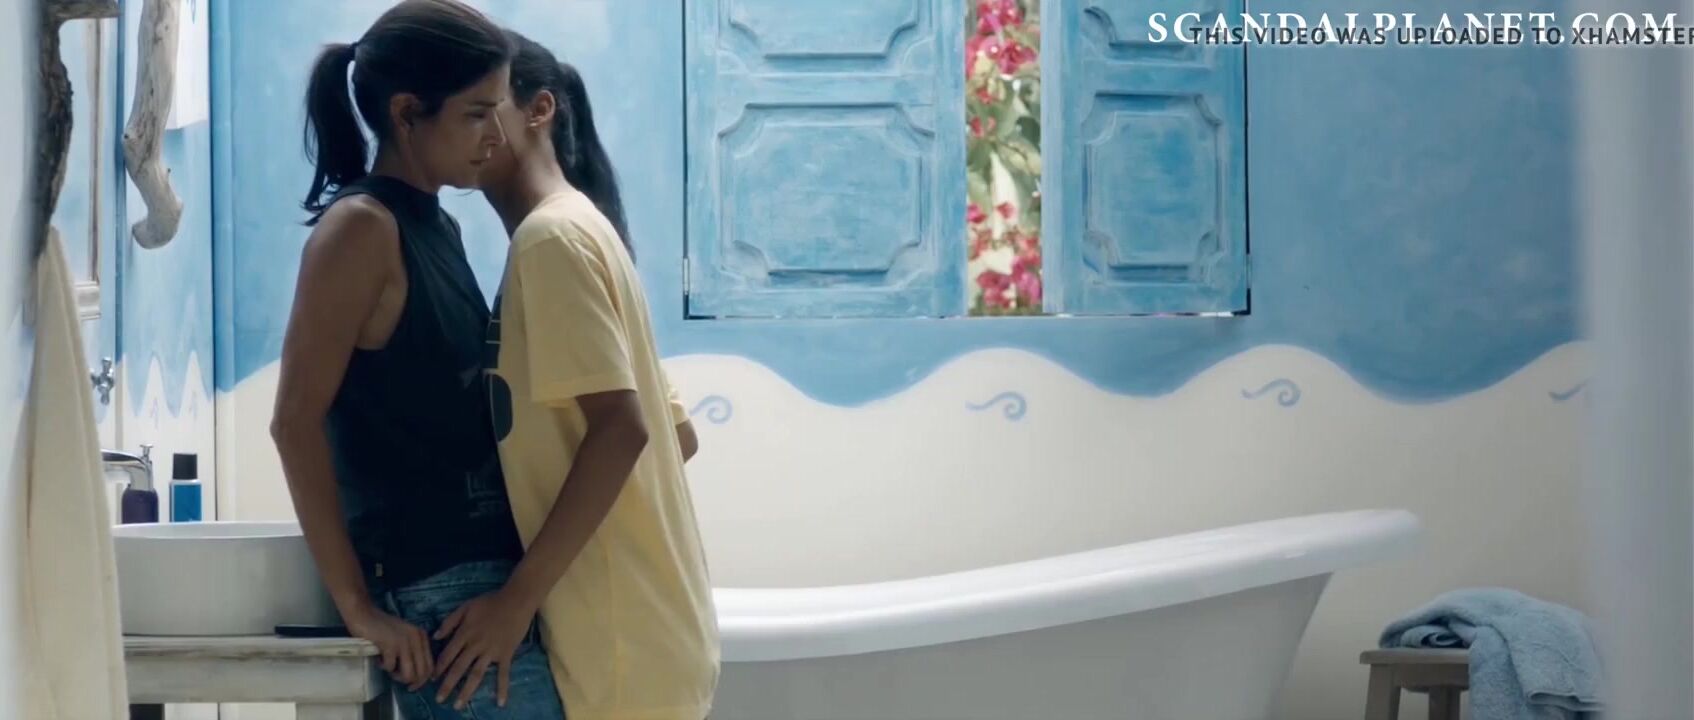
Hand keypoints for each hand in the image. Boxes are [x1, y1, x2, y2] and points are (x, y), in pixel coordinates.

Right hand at [343, 603, 433, 690]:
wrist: (364, 614)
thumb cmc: (382, 628)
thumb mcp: (404, 637)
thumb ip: (412, 651)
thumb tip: (416, 677)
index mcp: (422, 637)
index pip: (430, 666)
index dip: (421, 680)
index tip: (411, 685)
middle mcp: (417, 638)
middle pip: (422, 673)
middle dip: (410, 682)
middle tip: (397, 679)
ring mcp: (404, 641)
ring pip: (409, 674)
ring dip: (397, 676)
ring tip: (388, 668)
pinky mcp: (390, 645)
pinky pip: (390, 667)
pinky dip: (383, 667)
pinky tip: (378, 658)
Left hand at [432, 589, 536, 708]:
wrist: (516, 600)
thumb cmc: (490, 602)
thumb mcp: (465, 607)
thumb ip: (449, 622)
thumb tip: (435, 637)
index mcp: (464, 634)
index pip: (448, 655)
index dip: (439, 668)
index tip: (432, 680)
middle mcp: (475, 646)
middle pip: (458, 668)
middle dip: (447, 685)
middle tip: (439, 700)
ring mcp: (491, 652)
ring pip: (476, 675)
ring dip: (466, 691)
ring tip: (458, 705)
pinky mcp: (506, 654)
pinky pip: (503, 674)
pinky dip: (502, 689)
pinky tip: (500, 703)